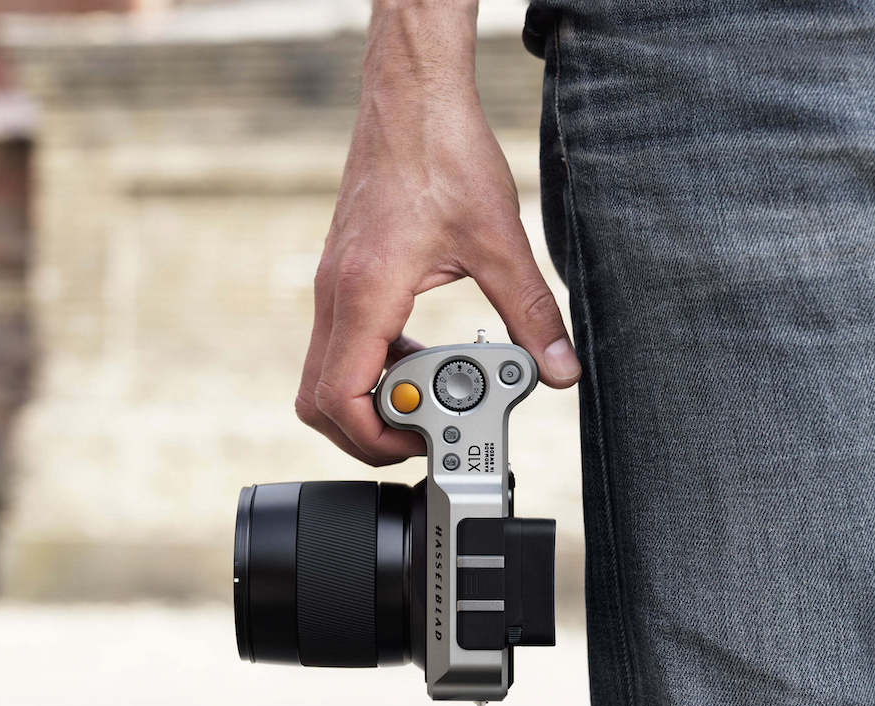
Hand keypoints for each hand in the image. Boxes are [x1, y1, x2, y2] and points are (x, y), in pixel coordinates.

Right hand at [296, 1, 579, 465]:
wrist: (411, 96)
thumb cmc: (441, 153)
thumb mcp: (498, 241)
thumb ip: (531, 311)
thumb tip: (556, 368)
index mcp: (365, 294)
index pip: (337, 398)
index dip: (373, 439)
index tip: (421, 439)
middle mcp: (337, 295)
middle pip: (318, 400)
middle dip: (365, 431)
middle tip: (421, 429)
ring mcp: (333, 286)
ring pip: (327, 373)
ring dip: (373, 397)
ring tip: (433, 390)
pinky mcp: (343, 275)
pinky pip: (343, 343)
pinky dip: (377, 364)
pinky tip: (424, 351)